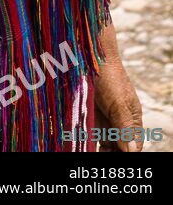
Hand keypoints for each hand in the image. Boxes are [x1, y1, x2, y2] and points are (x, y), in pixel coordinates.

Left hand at [94, 23, 142, 151]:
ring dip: (92, 147)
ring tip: (84, 151)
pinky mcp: (85, 109)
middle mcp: (117, 118)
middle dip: (108, 152)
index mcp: (131, 118)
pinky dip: (82, 137)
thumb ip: (124, 126)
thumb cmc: (108, 74)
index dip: (126, 154)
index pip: (133, 146)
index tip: (111, 157)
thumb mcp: (119, 101)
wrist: (87, 50)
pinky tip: (75, 143)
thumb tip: (131, 152)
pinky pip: (85, 129)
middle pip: (116, 145)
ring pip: (99, 140)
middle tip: (96, 155)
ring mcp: (101, 114)